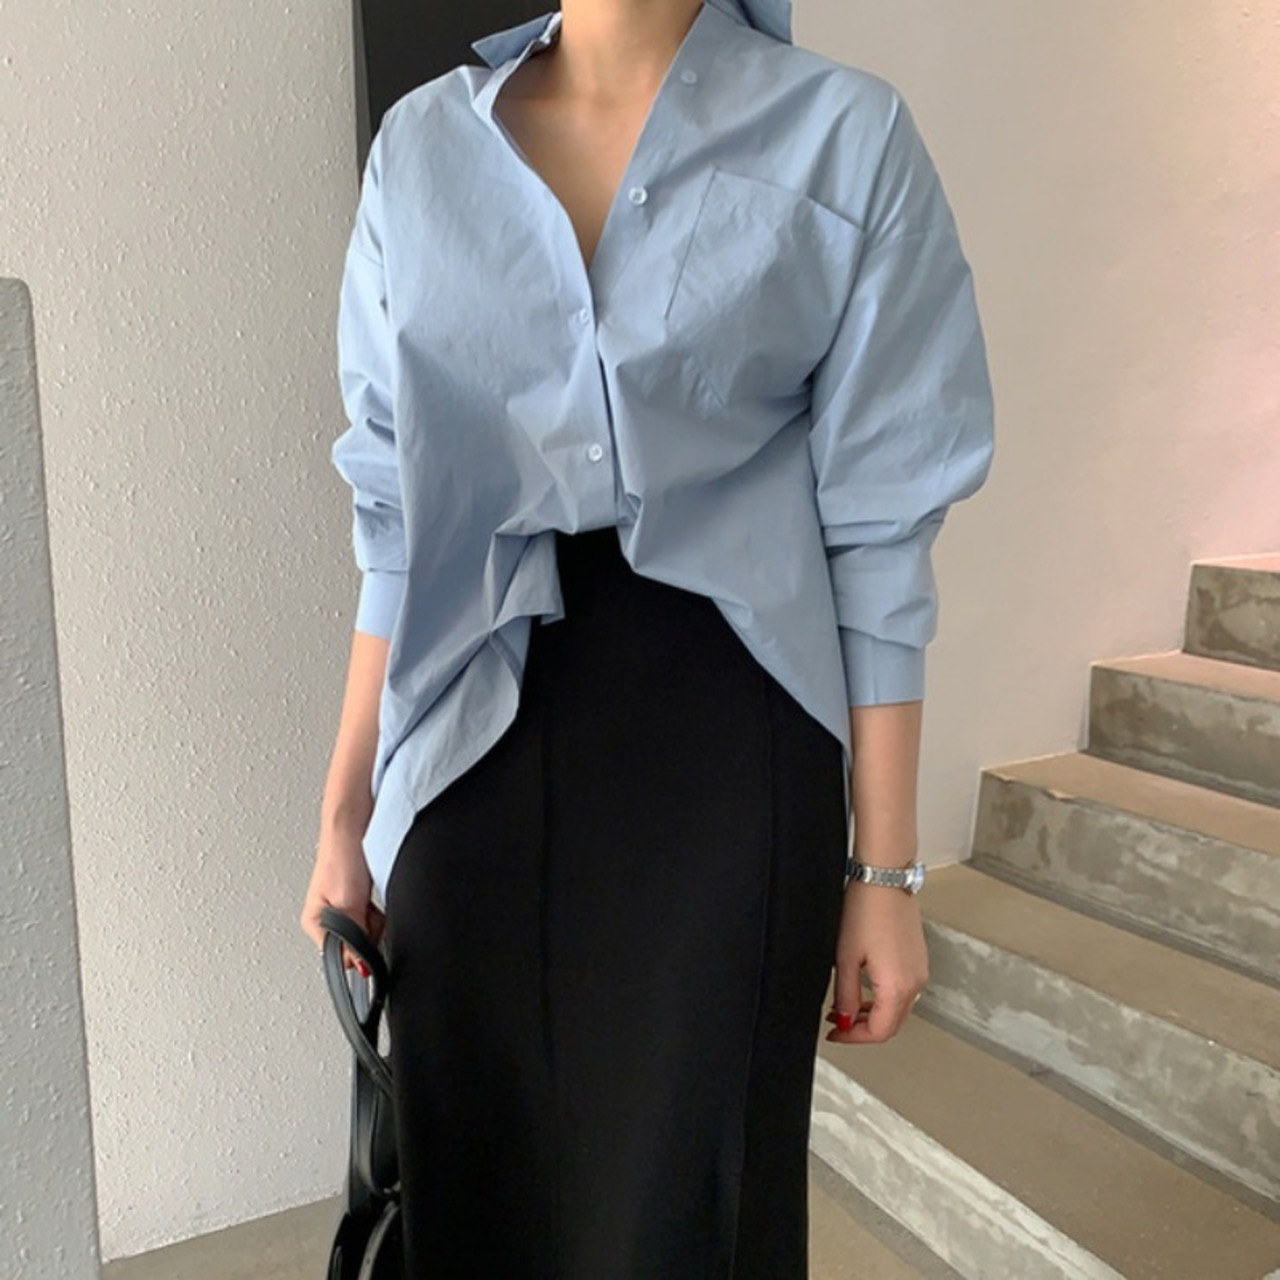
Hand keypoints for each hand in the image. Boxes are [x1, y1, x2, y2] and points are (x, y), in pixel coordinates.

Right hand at [299, 822, 383, 977]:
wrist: (355, 824)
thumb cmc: (342, 855)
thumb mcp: (347, 903)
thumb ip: (353, 938)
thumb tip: (358, 967)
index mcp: (314, 923)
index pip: (340, 957)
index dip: (358, 950)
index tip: (367, 936)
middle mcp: (326, 919)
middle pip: (355, 946)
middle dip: (369, 933)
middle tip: (366, 910)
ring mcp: (342, 908)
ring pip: (367, 933)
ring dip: (374, 920)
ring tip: (367, 898)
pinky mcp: (357, 899)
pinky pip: (373, 918)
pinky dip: (378, 910)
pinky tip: (373, 896)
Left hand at [824, 882, 927, 1044]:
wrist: (885, 878)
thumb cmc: (866, 909)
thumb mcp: (846, 957)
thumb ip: (847, 996)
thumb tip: (846, 1020)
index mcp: (898, 986)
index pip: (879, 1032)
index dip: (854, 1037)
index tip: (835, 1032)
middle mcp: (915, 983)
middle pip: (892, 1025)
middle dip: (863, 1029)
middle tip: (838, 1024)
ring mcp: (920, 971)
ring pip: (899, 1009)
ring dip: (874, 1014)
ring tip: (847, 1007)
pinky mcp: (919, 959)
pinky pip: (904, 992)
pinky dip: (884, 999)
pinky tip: (865, 989)